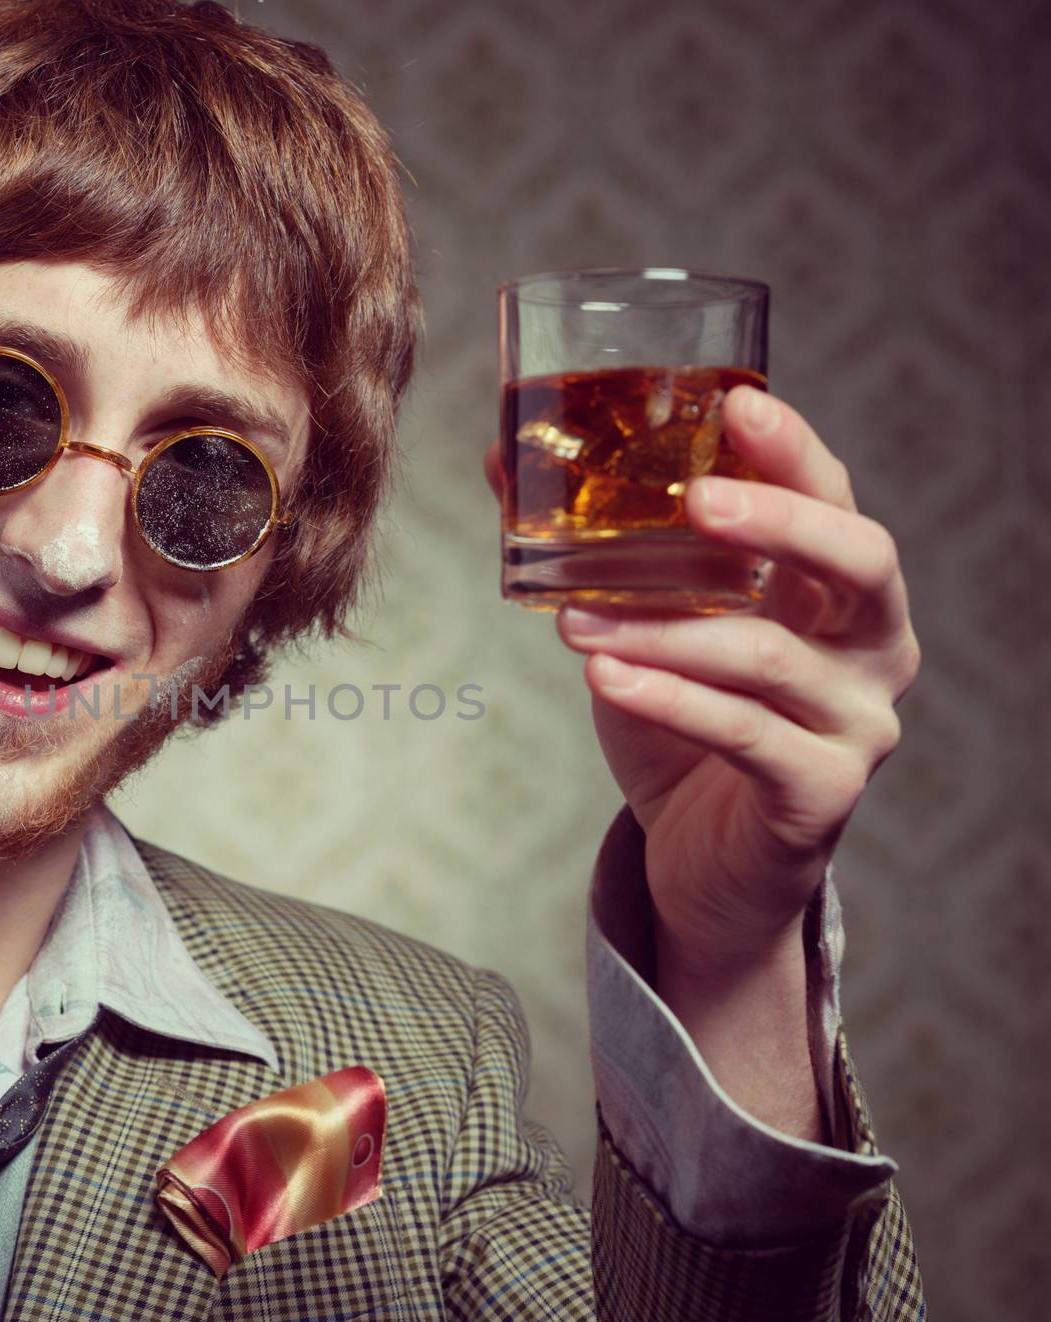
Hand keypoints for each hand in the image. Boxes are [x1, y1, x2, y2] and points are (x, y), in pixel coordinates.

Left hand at [516, 386, 919, 977]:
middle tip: (695, 499)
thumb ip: (591, 551)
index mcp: (836, 592)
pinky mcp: (821, 792)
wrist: (704, 863)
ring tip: (575, 622)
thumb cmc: (680, 727)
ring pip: (770, 656)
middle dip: (780, 520)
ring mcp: (858, 723)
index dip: (794, 450)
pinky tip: (607, 678)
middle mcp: (873, 648)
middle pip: (859, 560)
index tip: (738, 401)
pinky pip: (746, 734)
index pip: (835, 500)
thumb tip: (503, 457)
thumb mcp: (638, 628)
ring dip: (665, 629)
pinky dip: (671, 699)